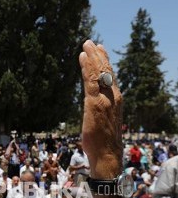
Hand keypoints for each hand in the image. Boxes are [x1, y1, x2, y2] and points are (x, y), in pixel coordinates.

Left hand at [79, 40, 122, 178]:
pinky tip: (82, 58)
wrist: (106, 154)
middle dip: (98, 56)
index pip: (110, 76)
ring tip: (86, 45)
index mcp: (115, 100)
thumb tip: (94, 102)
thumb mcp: (102, 120)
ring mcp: (104, 100)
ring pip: (99, 73)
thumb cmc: (103, 141)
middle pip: (106, 71)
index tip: (98, 50)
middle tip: (90, 42)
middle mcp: (113, 97)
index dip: (104, 62)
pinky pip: (90, 81)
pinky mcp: (94, 104)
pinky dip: (86, 68)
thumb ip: (100, 108)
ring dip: (92, 57)